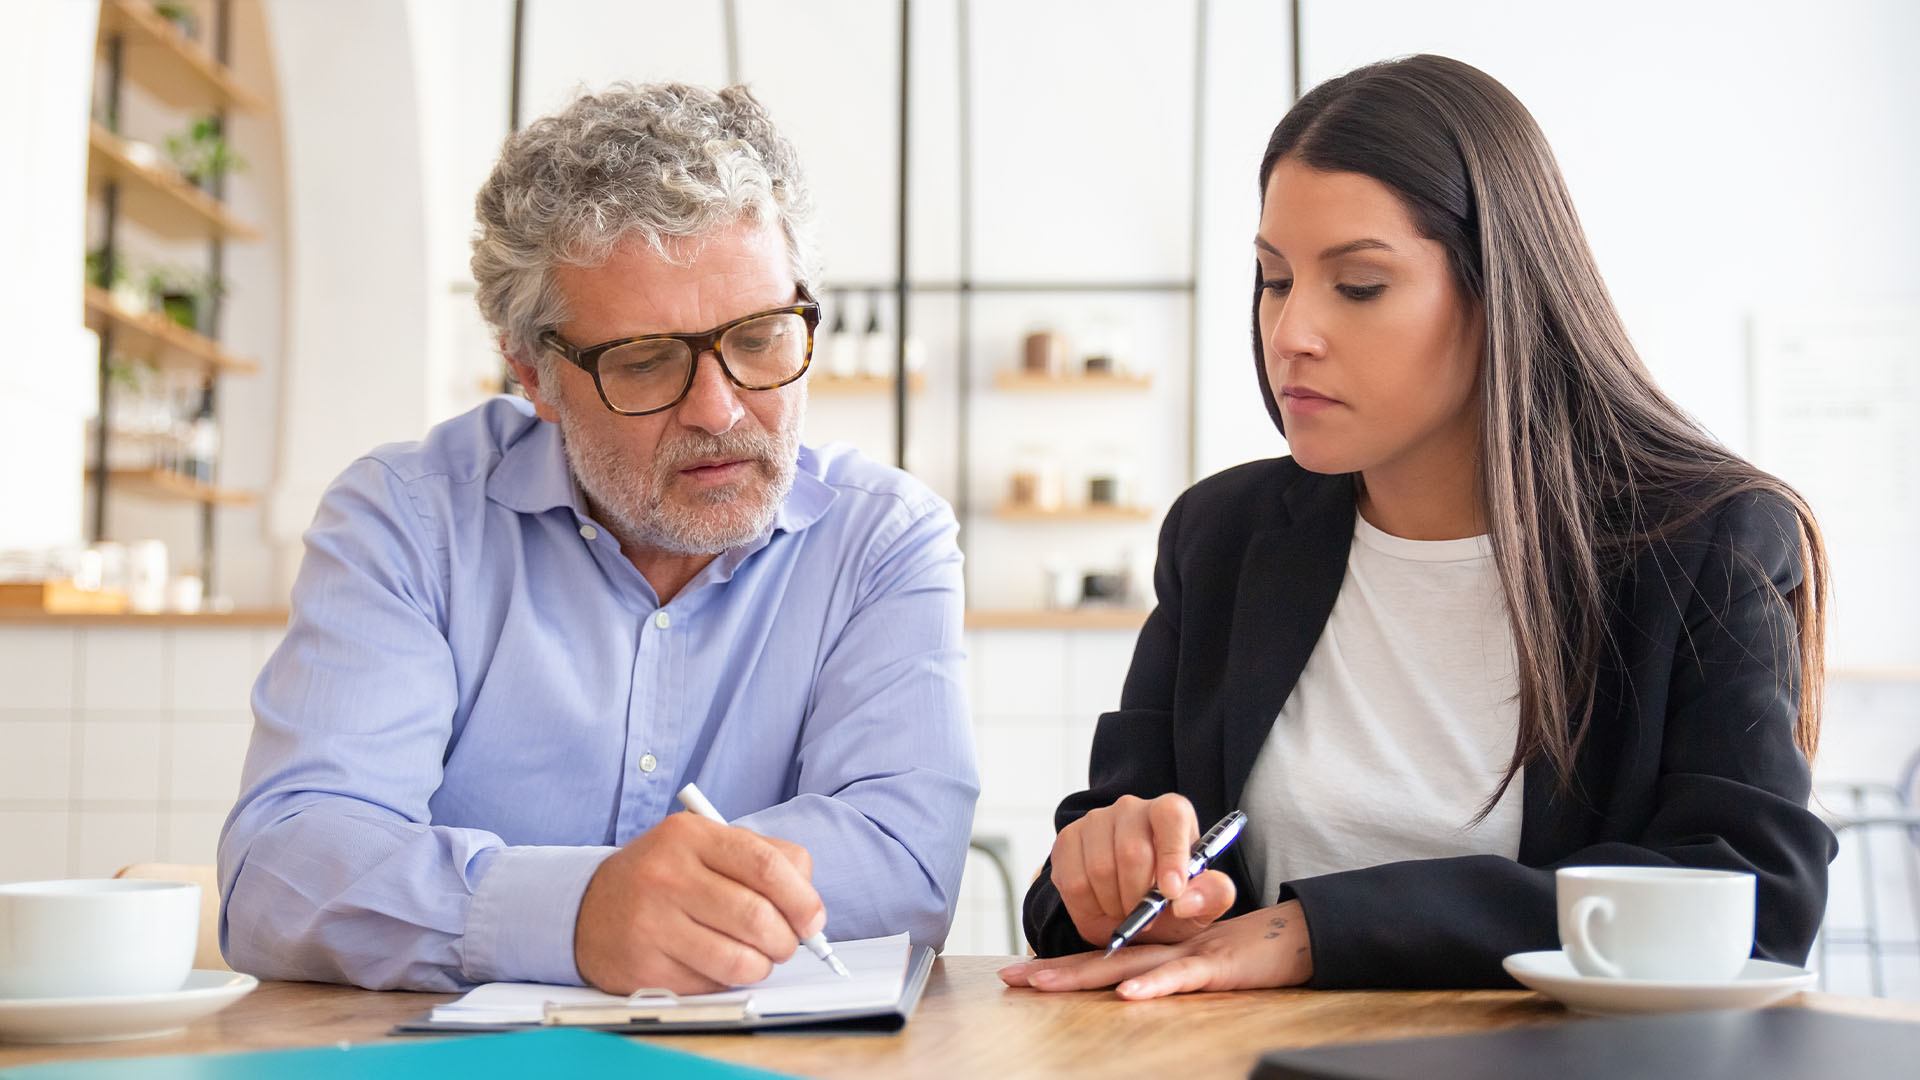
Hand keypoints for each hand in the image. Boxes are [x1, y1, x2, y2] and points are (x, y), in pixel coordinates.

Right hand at [573, 810, 824, 994]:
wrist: (589, 908)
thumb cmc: (664, 876)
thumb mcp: (705, 846)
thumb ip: (764, 859)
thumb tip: (810, 906)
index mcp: (689, 836)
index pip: (766, 865)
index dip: (802, 898)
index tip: (812, 919)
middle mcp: (666, 875)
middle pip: (757, 916)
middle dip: (786, 940)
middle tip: (786, 943)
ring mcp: (651, 923)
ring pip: (738, 959)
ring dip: (762, 965)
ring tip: (757, 957)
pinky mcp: (643, 967)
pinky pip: (711, 984)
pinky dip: (728, 980)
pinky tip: (715, 964)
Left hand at [999, 900, 1312, 998]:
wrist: (1292, 939)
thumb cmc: (1242, 955)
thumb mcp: (1194, 965)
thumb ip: (1161, 972)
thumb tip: (1124, 990)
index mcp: (1154, 949)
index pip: (1100, 956)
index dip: (1061, 964)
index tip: (1021, 975)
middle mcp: (1163, 947)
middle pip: (1102, 959)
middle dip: (1056, 970)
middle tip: (1014, 978)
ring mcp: (1187, 953)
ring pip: (1130, 964)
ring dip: (1086, 974)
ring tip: (1047, 983)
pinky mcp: (1216, 966)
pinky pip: (1180, 976)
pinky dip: (1154, 986)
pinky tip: (1127, 995)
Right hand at [1049, 793, 1237, 948]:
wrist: (1128, 912)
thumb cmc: (1170, 903)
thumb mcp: (1202, 905)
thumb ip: (1211, 896)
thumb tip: (1185, 900)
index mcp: (1171, 812)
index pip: (1171, 816)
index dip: (1172, 854)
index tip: (1171, 892)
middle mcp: (1132, 808)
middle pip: (1132, 851)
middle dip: (1139, 896)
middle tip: (1147, 918)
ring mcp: (1096, 820)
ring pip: (1100, 868)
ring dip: (1115, 904)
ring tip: (1126, 910)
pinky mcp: (1068, 839)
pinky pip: (1074, 881)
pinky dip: (1090, 906)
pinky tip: (1103, 905)